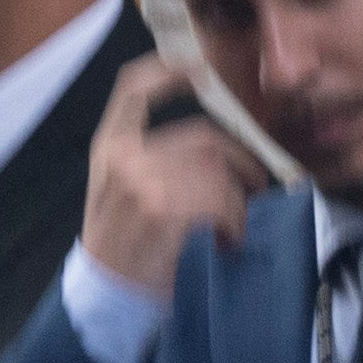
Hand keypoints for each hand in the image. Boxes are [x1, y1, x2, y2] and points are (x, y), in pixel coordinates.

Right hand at [79, 52, 255, 300]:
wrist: (108, 294)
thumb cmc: (123, 242)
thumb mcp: (118, 187)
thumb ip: (148, 156)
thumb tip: (212, 145)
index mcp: (108, 144)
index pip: (133, 88)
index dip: (167, 70)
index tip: (198, 69)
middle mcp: (122, 156)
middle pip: (203, 137)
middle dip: (240, 164)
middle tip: (254, 189)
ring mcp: (142, 182)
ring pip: (218, 172)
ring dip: (238, 202)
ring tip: (230, 226)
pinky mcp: (164, 211)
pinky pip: (221, 202)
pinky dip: (235, 224)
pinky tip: (224, 242)